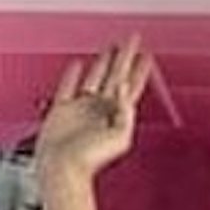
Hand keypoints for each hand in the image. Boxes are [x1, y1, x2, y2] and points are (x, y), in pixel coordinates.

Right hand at [35, 37, 154, 192]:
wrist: (62, 169)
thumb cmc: (89, 159)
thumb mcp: (120, 137)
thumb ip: (125, 112)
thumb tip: (124, 88)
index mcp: (116, 113)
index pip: (132, 85)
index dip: (140, 69)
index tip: (147, 53)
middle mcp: (101, 108)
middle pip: (116, 74)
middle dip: (124, 56)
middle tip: (131, 39)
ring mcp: (81, 107)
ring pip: (95, 76)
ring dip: (103, 60)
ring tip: (111, 46)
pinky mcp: (61, 110)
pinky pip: (68, 85)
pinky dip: (72, 73)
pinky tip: (77, 64)